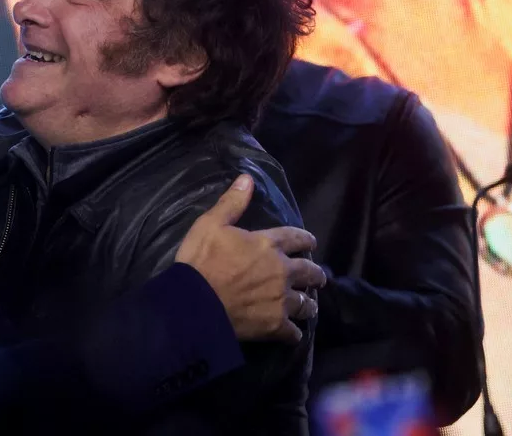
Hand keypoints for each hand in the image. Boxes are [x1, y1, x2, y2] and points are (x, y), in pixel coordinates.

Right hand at [174, 175, 325, 342]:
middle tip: (317, 278)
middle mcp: (282, 271)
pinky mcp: (275, 325)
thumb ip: (232, 203)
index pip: (297, 238)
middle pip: (310, 272)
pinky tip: (293, 333)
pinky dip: (294, 333)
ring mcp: (281, 300)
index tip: (311, 242)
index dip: (306, 239)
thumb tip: (247, 178)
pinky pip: (293, 332)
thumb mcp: (210, 224)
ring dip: (308, 304)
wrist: (194, 302)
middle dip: (315, 274)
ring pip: (306, 303)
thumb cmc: (201, 261)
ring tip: (308, 306)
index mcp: (268, 244)